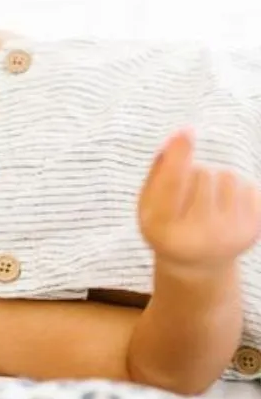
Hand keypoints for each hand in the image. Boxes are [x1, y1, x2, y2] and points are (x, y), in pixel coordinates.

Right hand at [138, 130, 260, 273]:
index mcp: (164, 230)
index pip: (173, 185)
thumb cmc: (168, 229)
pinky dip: (236, 191)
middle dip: (195, 174)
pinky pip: (248, 186)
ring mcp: (230, 234)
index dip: (178, 156)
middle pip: (202, 174)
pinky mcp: (253, 229)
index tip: (186, 132)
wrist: (197, 265)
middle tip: (188, 196)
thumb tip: (177, 139)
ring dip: (216, 181)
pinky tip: (224, 210)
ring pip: (227, 176)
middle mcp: (198, 235)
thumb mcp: (148, 209)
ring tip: (207, 202)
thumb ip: (157, 175)